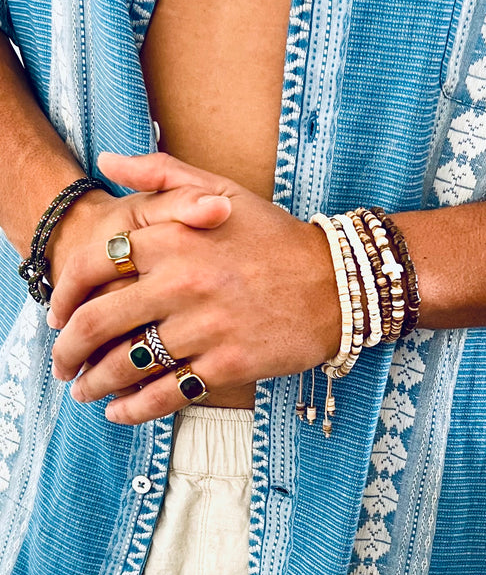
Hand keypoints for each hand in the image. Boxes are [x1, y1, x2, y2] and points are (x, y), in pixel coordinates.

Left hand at [49, 153, 340, 423]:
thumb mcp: (222, 188)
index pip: (93, 265)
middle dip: (67, 351)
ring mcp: (204, 326)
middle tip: (60, 362)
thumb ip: (160, 173)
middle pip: (98, 324)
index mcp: (174, 237)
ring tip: (82, 391)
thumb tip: (107, 161)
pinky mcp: (227, 363)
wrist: (337, 282)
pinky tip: (118, 413)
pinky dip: (133, 409)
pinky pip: (165, 393)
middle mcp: (182, 282)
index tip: (58, 314)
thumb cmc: (275, 237)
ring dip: (93, 384)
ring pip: (126, 364)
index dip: (64, 294)